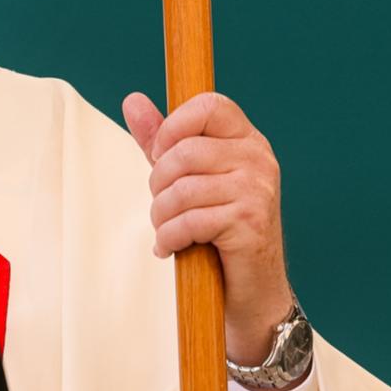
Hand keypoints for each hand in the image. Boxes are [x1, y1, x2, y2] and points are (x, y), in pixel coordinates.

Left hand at [122, 91, 293, 366]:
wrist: (250, 291)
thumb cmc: (216, 229)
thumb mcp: (187, 178)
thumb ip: (162, 141)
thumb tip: (132, 100)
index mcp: (247, 141)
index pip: (210, 104)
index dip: (174, 126)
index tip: (160, 155)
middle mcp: (259, 160)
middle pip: (184, 152)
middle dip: (157, 184)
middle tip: (162, 207)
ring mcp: (258, 191)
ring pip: (181, 189)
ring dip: (161, 216)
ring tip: (166, 230)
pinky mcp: (250, 223)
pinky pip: (189, 221)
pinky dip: (168, 238)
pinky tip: (170, 248)